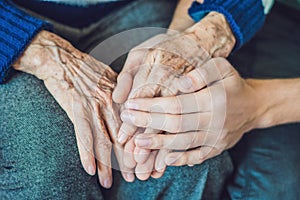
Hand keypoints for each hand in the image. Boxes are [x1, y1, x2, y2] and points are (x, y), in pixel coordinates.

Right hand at [13, 30, 130, 187]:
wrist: (64, 59)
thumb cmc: (89, 69)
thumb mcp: (113, 79)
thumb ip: (124, 97)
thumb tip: (133, 112)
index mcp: (123, 97)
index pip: (135, 127)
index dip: (140, 146)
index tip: (145, 161)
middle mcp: (112, 104)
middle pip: (123, 137)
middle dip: (129, 160)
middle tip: (136, 177)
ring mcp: (95, 107)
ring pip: (104, 140)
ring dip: (108, 164)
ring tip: (111, 182)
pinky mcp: (77, 109)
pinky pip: (83, 135)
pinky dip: (86, 154)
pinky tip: (90, 169)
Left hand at [113, 12, 235, 179]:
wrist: (253, 105)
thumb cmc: (232, 83)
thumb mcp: (222, 67)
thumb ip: (201, 72)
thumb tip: (179, 84)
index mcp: (214, 98)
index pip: (176, 104)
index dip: (152, 106)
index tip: (131, 104)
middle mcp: (215, 120)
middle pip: (175, 124)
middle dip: (148, 123)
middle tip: (126, 120)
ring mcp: (216, 138)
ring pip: (183, 143)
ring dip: (158, 144)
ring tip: (136, 143)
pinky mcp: (217, 148)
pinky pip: (198, 157)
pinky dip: (181, 159)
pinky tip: (164, 159)